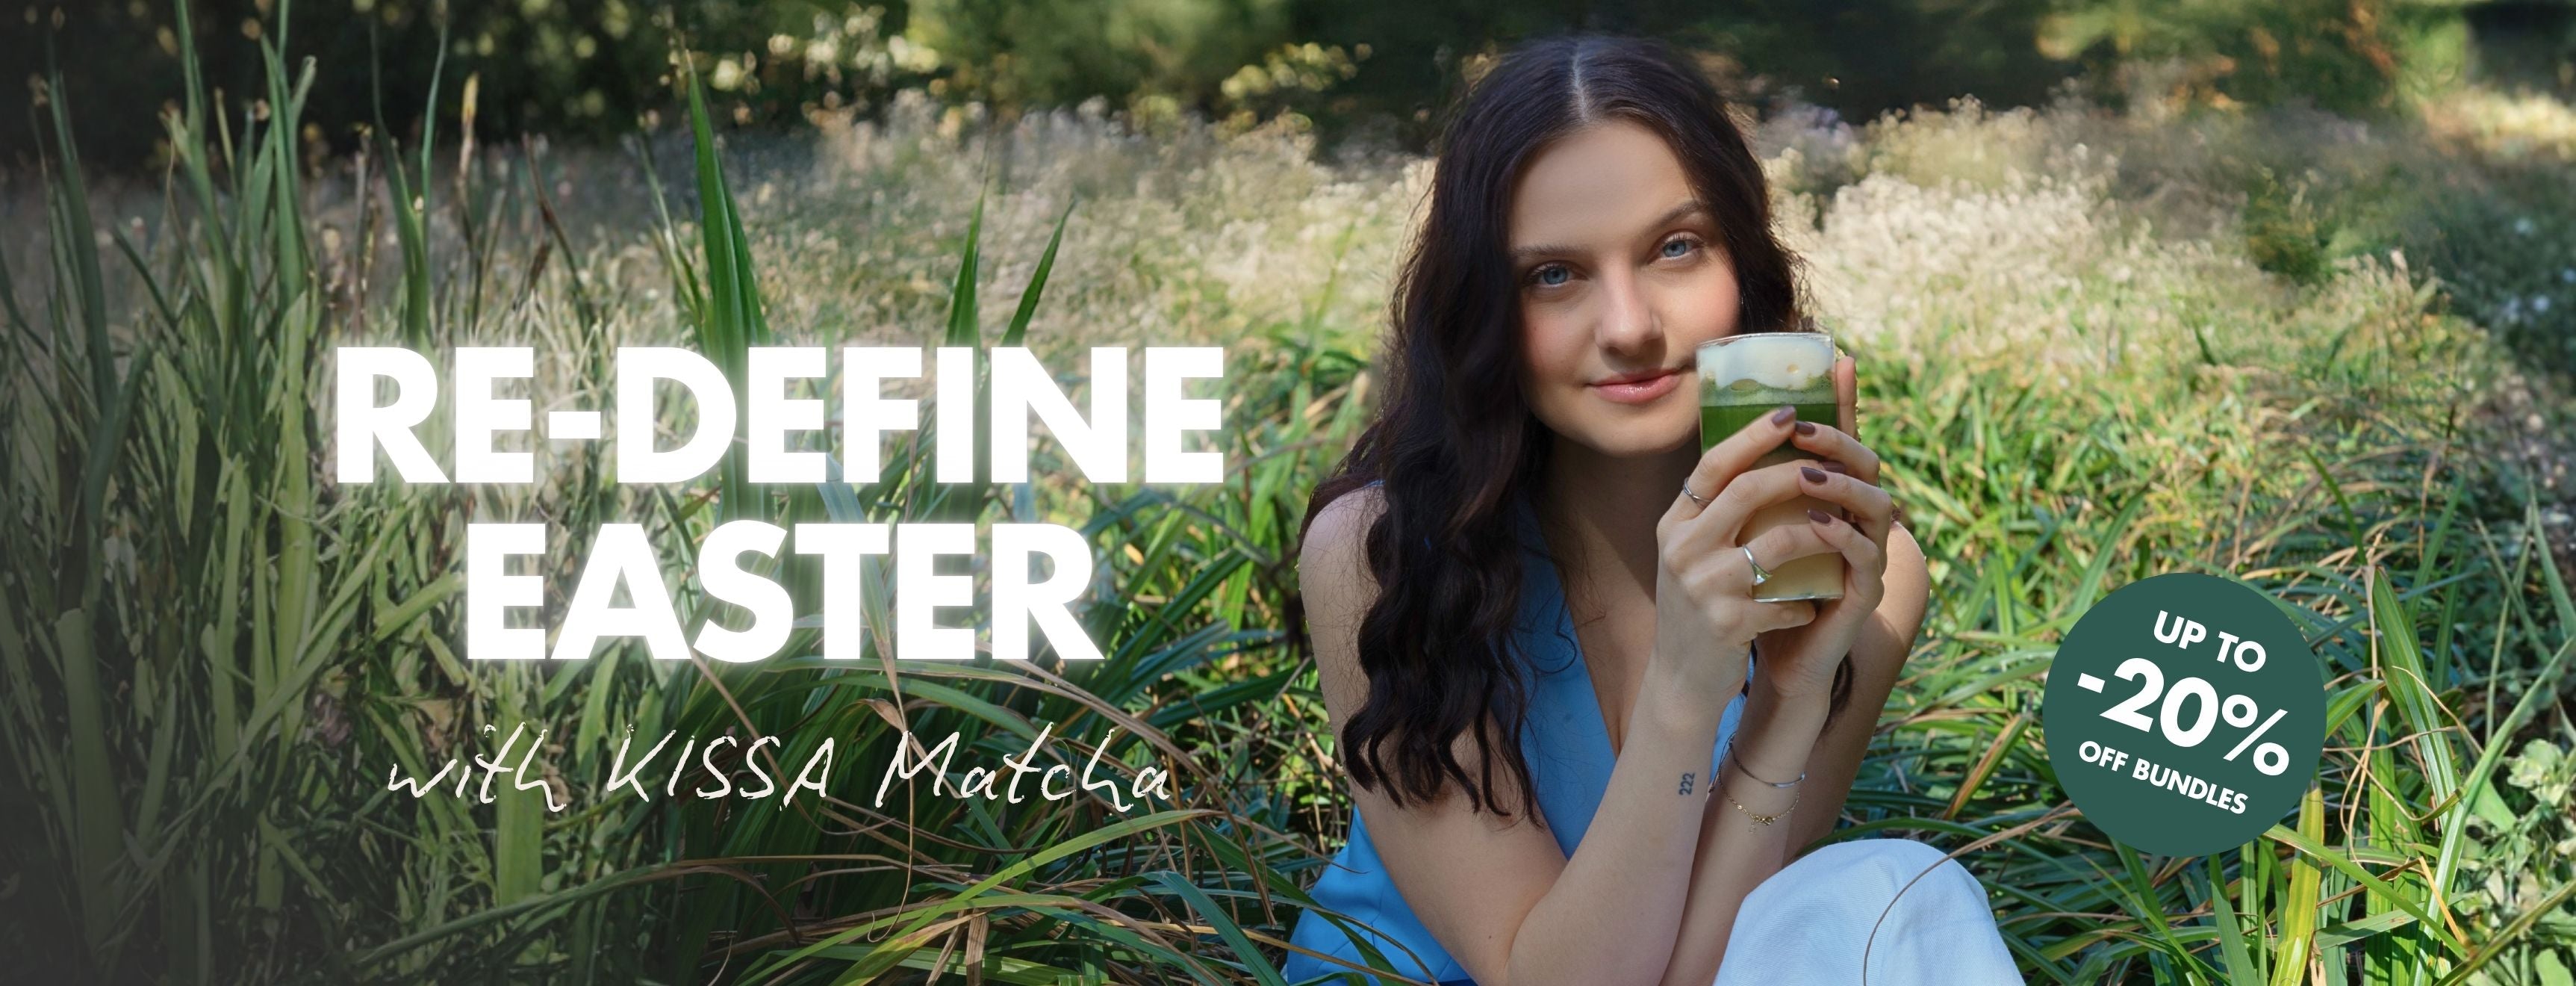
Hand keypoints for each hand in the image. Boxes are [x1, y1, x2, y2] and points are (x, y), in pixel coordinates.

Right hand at [1653, 404, 1841, 698]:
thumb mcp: (1689, 555)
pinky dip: (1806, 601)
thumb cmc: (1695, 608)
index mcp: (1674, 525)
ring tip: (1841, 533)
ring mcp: (1703, 587)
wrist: (1679, 680)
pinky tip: (1813, 605)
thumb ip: (1712, 514)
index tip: (1791, 412)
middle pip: (1747, 492)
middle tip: (1832, 463)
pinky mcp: (1727, 624)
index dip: (1754, 435)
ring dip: (1818, 535)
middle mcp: (1682, 549)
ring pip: (1777, 543)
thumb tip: (1754, 456)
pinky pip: (1785, 600)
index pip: (1714, 466)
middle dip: (1797, 472)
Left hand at [1751, 354, 1895, 700]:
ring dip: (1841, 485)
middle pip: (1865, 463)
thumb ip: (1747, 489)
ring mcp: (1866, 552)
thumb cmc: (1760, 589)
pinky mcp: (1864, 589)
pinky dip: (1845, 537)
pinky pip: (1865, 555)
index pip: (1840, 440)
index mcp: (1831, 498)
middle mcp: (1856, 517)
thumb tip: (1717, 433)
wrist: (1771, 655)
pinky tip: (1820, 524)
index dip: (1843, 402)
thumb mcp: (1748, 530)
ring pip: (1875, 504)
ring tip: (1807, 474)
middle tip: (1800, 428)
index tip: (1837, 361)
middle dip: (1836, 440)